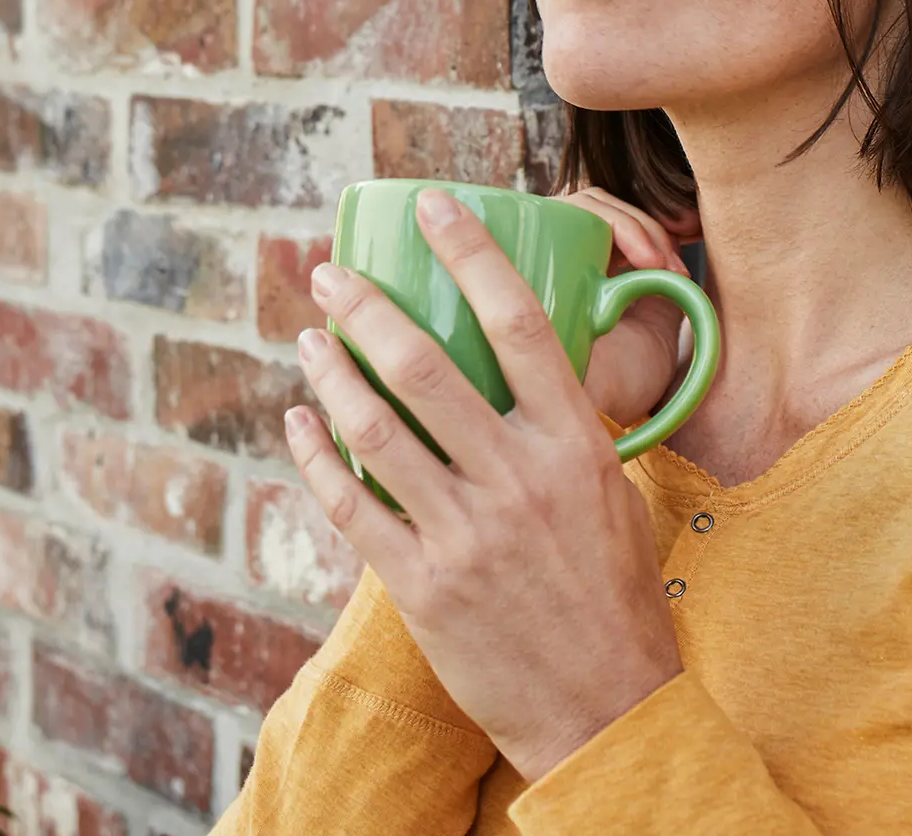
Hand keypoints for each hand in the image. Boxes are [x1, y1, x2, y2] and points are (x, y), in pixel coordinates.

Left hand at [288, 187, 684, 782]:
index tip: (433, 206)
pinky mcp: (422, 583)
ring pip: (376, 427)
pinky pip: (352, 504)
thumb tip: (519, 363)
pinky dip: (316, 455)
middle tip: (330, 273)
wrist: (603, 706)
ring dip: (330, 371)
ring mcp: (466, 532)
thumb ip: (561, 425)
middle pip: (426, 365)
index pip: (522, 322)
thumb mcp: (609, 488)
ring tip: (309, 337)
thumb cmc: (612, 589)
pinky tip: (299, 422)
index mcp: (575, 442)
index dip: (472, 252)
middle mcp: (519, 477)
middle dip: (366, 307)